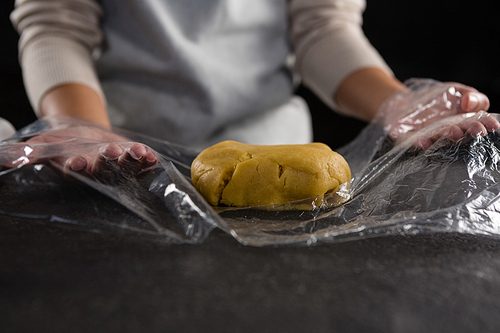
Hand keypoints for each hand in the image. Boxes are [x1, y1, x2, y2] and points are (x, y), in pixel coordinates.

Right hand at [2, 122, 157, 181]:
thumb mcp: (43, 145)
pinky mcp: (132, 161)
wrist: (84, 136)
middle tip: (111, 152)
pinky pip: (141, 164)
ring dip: (132, 160)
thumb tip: (6, 160)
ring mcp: (117, 168)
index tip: (78, 161)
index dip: (79, 167)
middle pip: (105, 171)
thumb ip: (27, 154)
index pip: (76, 172)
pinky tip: (152, 155)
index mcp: (75, 170)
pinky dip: (147, 160)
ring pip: (126, 168)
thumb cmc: (62, 144)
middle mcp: (98, 172)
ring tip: (136, 150)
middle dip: (109, 162)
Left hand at [378, 79, 498, 147]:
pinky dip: (420, 142)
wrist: (406, 101)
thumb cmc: (437, 99)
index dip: (486, 124)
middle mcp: (448, 131)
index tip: (492, 125)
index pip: (478, 123)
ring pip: (440, 137)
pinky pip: (415, 141)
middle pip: (461, 132)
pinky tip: (425, 142)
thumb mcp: (457, 91)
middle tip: (476, 130)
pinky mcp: (410, 137)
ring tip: (453, 132)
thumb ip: (471, 96)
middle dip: (469, 131)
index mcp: (463, 121)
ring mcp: (430, 135)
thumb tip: (469, 102)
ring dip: (447, 136)